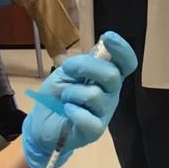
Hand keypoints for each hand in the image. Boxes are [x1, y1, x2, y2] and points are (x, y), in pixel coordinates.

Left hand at [21, 31, 137, 167]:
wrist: (42, 123)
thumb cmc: (57, 95)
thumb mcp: (67, 73)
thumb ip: (85, 62)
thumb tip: (101, 47)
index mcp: (107, 77)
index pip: (126, 63)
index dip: (122, 49)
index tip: (108, 36)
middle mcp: (111, 93)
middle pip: (112, 75)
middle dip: (87, 67)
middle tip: (68, 69)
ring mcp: (105, 112)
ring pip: (95, 95)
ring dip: (72, 93)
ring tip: (65, 99)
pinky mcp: (96, 130)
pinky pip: (88, 118)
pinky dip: (73, 111)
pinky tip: (67, 111)